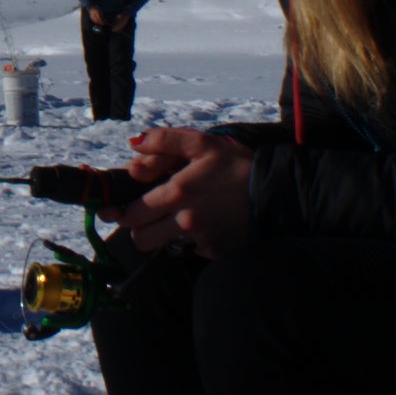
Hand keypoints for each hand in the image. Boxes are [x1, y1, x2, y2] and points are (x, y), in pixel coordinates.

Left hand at [121, 126, 255, 257]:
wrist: (277, 194)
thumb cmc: (236, 166)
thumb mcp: (202, 144)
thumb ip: (164, 141)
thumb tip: (132, 144)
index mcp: (178, 192)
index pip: (132, 215)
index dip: (122, 212)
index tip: (118, 209)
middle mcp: (186, 221)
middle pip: (141, 238)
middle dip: (139, 227)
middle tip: (147, 214)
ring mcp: (201, 240)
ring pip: (164, 246)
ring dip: (164, 234)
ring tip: (178, 216)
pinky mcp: (215, 253)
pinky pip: (192, 250)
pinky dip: (193, 239)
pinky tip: (207, 223)